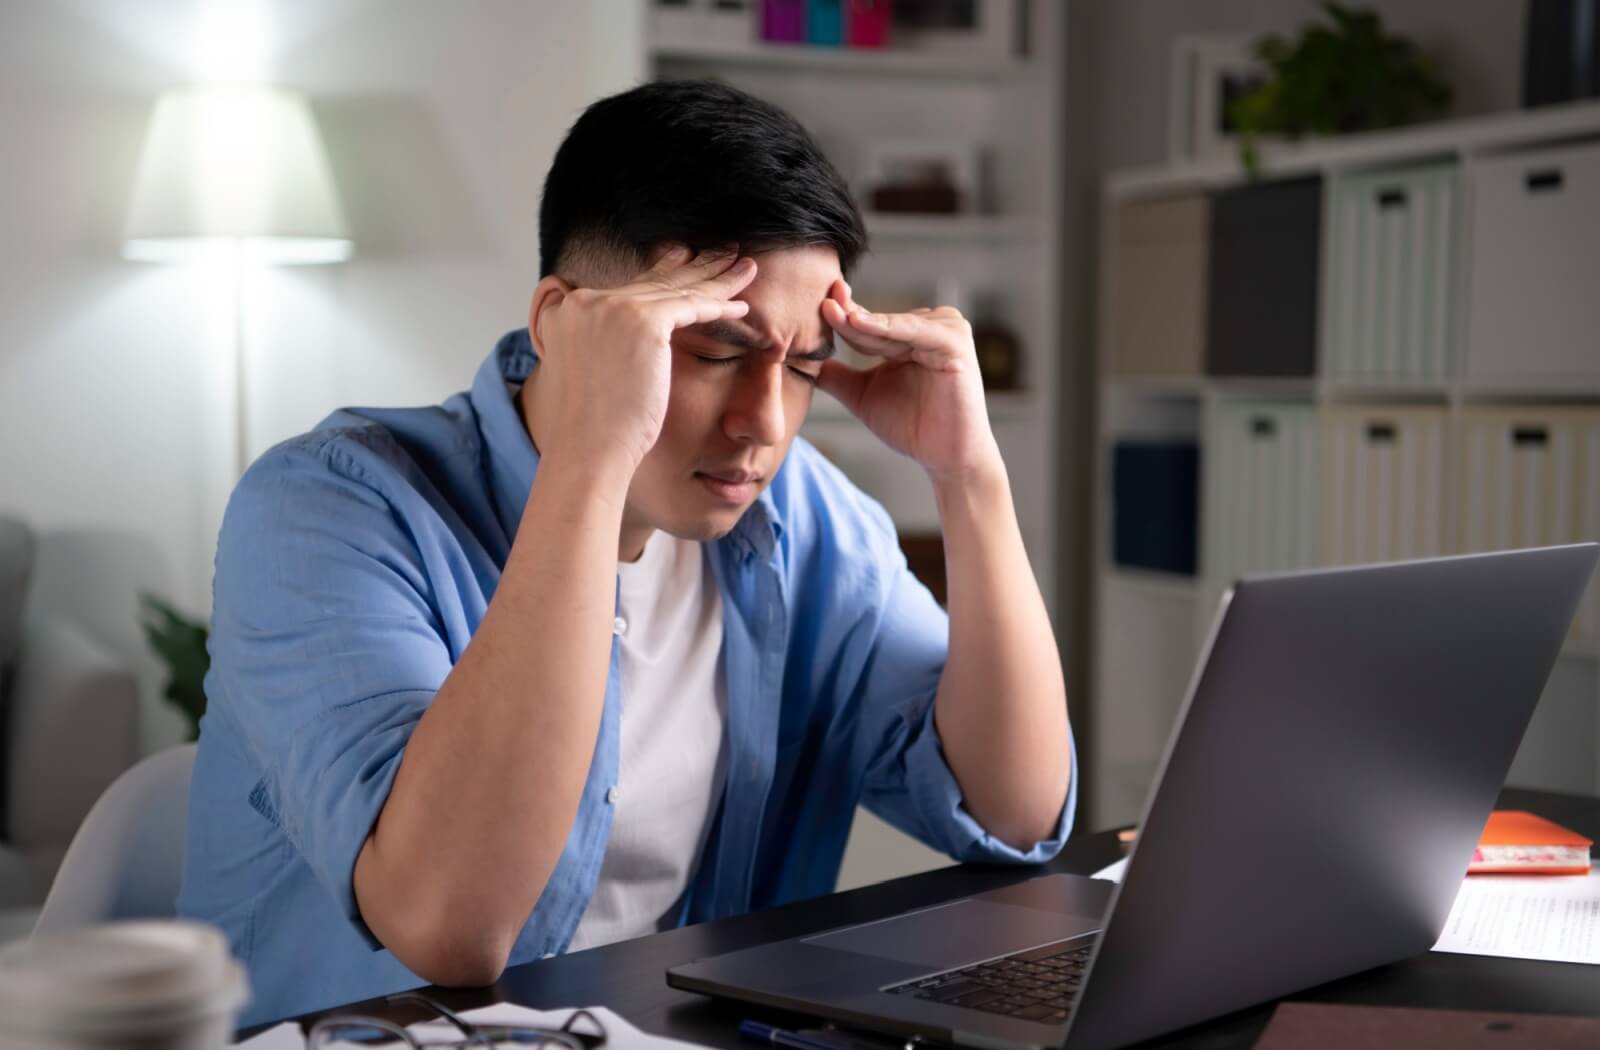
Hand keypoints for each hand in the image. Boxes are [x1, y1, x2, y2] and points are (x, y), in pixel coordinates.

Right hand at [529, 247, 755, 474]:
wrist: (587, 452)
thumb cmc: (592, 431)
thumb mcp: (588, 375)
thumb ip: (601, 347)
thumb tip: (629, 347)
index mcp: (568, 311)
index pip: (625, 289)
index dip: (659, 272)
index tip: (682, 256)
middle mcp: (585, 301)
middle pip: (653, 282)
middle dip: (693, 267)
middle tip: (722, 253)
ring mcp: (612, 308)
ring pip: (677, 290)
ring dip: (717, 278)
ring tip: (744, 267)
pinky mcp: (643, 322)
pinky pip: (692, 307)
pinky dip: (720, 305)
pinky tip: (742, 305)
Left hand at [818, 281, 1001, 483]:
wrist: (946, 457)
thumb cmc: (912, 426)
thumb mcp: (863, 395)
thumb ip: (838, 376)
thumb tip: (803, 362)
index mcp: (910, 334)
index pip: (868, 321)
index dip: (840, 316)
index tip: (811, 306)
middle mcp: (931, 326)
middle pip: (878, 320)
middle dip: (846, 314)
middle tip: (818, 302)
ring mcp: (947, 331)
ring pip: (892, 323)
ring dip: (862, 321)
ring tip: (831, 312)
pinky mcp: (956, 343)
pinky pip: (915, 331)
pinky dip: (887, 327)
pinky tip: (858, 322)